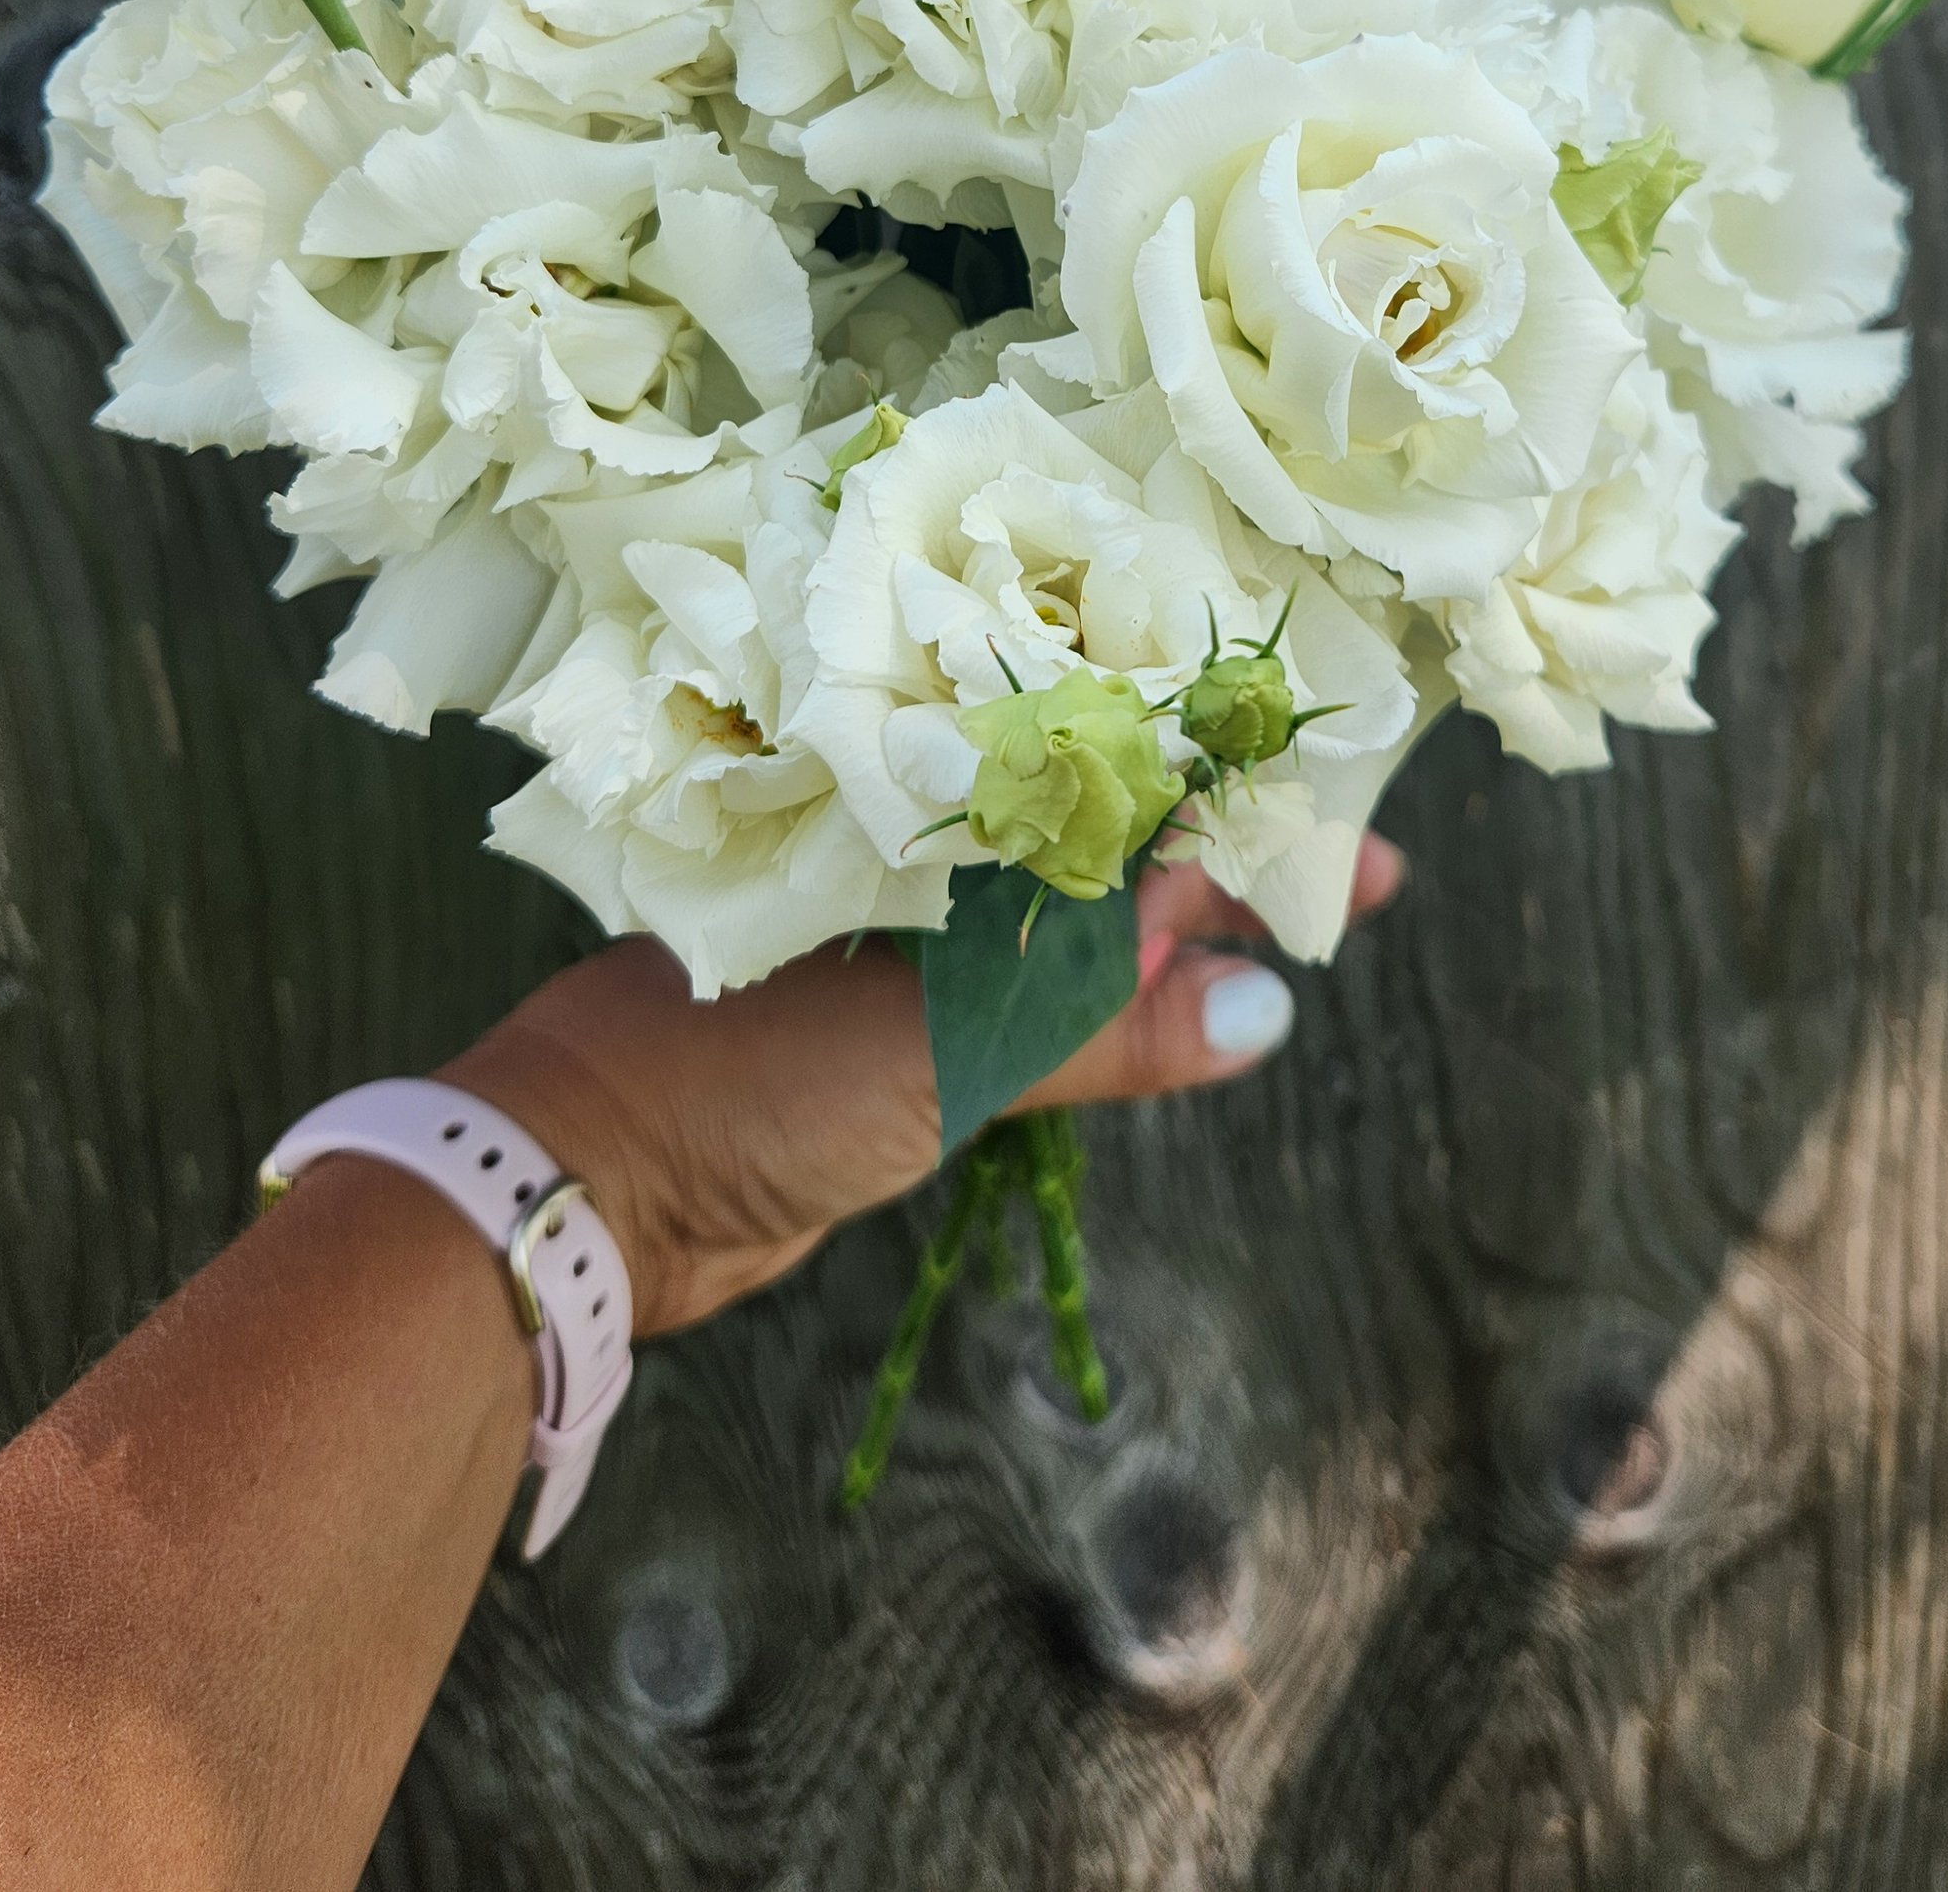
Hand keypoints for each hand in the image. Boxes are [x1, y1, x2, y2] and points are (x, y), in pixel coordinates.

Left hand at [441, 838, 1407, 1342]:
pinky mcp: (895, 1020)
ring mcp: (907, 933)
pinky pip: (1038, 991)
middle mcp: (920, 847)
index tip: (1339, 788)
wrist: (585, 1190)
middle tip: (1361, 867)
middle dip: (1229, 848)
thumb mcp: (948, 1046)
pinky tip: (1190, 1000)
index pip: (1103, 756)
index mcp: (919, 799)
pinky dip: (1116, 996)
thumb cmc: (744, 1079)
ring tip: (1300, 927)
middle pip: (1107, 827)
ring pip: (1079, 912)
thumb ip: (1104, 1026)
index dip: (1227, 776)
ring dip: (1184, 926)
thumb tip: (1261, 1010)